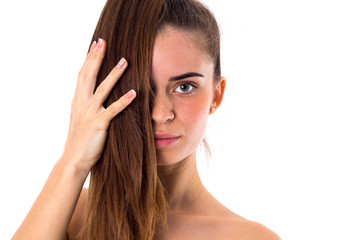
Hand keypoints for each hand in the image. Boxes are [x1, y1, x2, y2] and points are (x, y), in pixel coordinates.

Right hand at [62, 38, 135, 172]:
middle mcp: (81, 104)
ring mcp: (89, 114)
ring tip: (125, 61)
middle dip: (96, 58)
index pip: (83, 75)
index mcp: (77, 101)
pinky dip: (124, 101)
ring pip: (102, 90)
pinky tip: (134, 92)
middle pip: (88, 76)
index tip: (96, 44)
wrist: (74, 160)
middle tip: (103, 42)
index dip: (89, 58)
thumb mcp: (81, 118)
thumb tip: (96, 93)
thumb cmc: (81, 140)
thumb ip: (87, 104)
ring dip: (113, 74)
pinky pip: (113, 110)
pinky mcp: (98, 125)